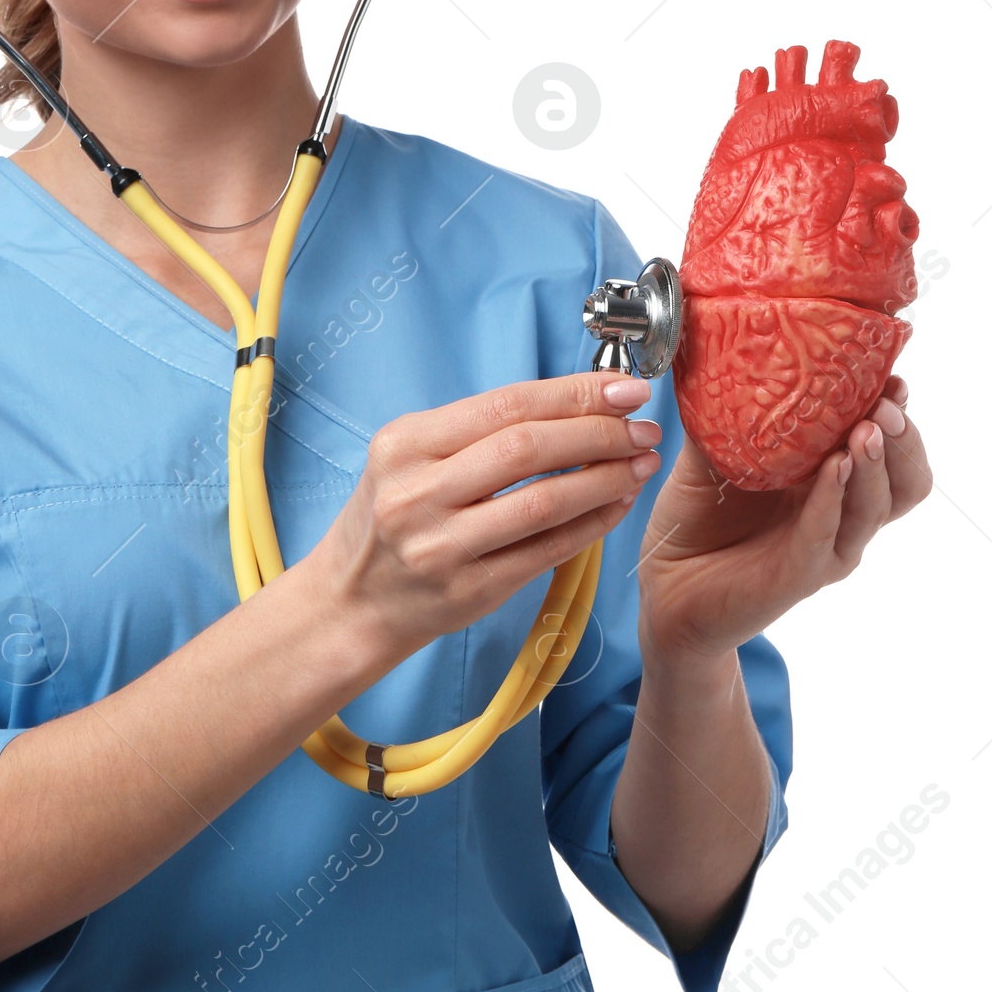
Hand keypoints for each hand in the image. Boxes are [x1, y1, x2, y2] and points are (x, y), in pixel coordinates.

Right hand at [312, 371, 663, 675]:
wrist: (350, 601)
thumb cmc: (389, 520)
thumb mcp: (409, 458)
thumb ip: (477, 432)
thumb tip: (572, 403)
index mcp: (405, 444)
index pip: (505, 405)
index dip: (574, 393)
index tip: (624, 390)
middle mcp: (417, 492)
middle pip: (528, 449)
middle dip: (598, 433)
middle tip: (641, 428)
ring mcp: (441, 546)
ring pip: (543, 502)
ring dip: (605, 478)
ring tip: (639, 464)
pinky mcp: (469, 590)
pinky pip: (547, 550)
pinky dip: (591, 524)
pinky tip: (615, 504)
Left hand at [635, 373, 931, 662]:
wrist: (666, 583)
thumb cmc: (698, 519)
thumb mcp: (713, 453)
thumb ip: (730, 409)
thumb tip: (729, 348)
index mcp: (831, 480)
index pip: (888, 445)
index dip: (898, 413)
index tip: (892, 376)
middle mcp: (841, 514)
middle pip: (905, 481)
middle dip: (902, 439)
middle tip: (887, 404)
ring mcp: (826, 548)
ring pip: (874, 509)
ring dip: (874, 466)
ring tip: (866, 431)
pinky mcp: (799, 575)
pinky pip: (825, 536)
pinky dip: (832, 500)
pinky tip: (832, 470)